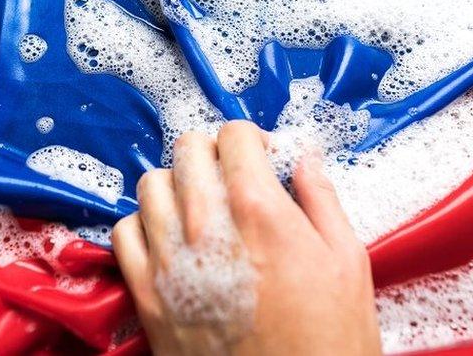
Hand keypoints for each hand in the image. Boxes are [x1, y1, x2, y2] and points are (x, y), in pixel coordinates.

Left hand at [112, 121, 380, 355]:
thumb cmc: (329, 340)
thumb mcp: (348, 261)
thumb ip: (322, 198)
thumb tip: (305, 157)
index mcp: (260, 212)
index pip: (233, 136)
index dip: (252, 139)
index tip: (263, 157)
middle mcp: (206, 228)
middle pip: (187, 150)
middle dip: (214, 152)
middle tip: (234, 175)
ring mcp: (170, 262)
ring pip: (151, 185)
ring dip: (178, 183)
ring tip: (202, 205)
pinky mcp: (148, 296)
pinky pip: (125, 233)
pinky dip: (145, 224)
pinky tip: (171, 238)